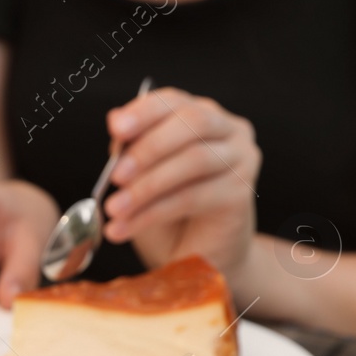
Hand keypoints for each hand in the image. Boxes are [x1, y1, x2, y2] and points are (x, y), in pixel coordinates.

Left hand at [102, 87, 259, 275]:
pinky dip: (153, 212)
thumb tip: (116, 120)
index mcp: (200, 115)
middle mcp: (228, 130)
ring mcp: (241, 160)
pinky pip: (193, 197)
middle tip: (114, 176)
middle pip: (193, 122)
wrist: (200, 254)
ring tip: (114, 210)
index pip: (174, 101)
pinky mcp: (241, 193)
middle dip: (149, 148)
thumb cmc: (169, 212)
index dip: (144, 112)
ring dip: (147, 187)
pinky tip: (126, 227)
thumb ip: (131, 149)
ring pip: (194, 161)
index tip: (116, 128)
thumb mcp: (141, 177)